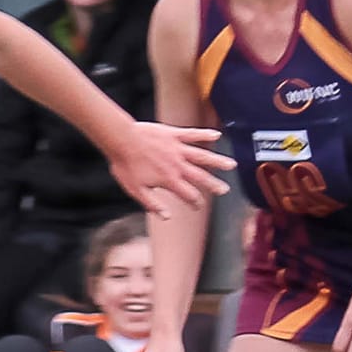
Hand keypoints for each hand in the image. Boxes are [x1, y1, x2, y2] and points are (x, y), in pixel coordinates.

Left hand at [107, 120, 232, 218]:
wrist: (120, 139)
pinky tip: (217, 135)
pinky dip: (205, 135)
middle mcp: (178, 165)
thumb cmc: (125, 165)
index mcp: (169, 180)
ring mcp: (178, 149)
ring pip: (203, 156)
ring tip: (232, 165)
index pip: (188, 194)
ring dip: (218, 161)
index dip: (195, 202)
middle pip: (201, 177)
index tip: (198, 206)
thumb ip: (153, 204)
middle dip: (213, 185)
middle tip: (225, 190)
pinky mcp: (174, 134)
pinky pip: (193, 135)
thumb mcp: (135, 190)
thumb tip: (167, 217)